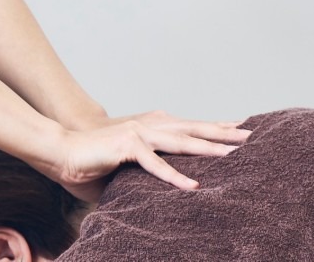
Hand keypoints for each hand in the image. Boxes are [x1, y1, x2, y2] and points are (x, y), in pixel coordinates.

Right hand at [55, 110, 251, 202]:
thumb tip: (169, 181)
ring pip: (180, 142)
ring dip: (207, 148)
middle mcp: (149, 125)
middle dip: (223, 132)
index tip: (240, 127)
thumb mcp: (129, 162)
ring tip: (233, 154)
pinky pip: (154, 164)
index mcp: (152, 126)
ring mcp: (138, 134)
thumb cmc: (94, 159)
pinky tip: (192, 187)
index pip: (191, 126)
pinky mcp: (126, 147)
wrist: (62, 151)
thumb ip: (150, 166)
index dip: (216, 126)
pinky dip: (173, 176)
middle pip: (193, 129)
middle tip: (251, 136)